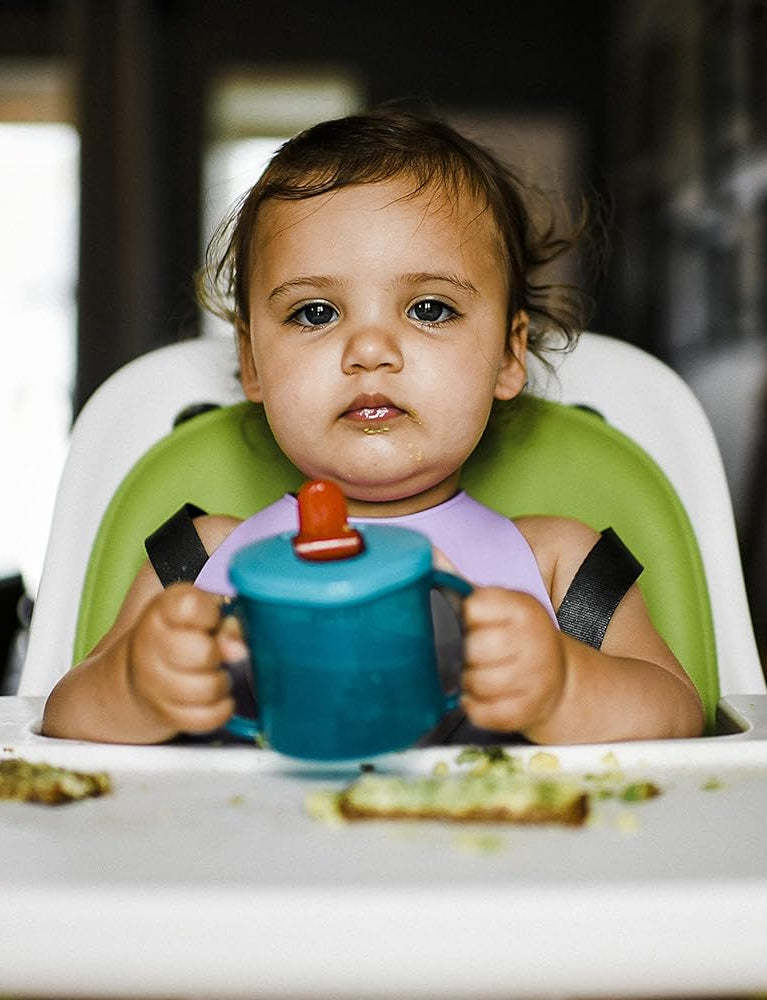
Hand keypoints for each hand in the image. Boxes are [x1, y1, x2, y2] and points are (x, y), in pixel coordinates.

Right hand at [127, 583, 242, 736]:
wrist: (143, 669)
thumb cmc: (184, 633)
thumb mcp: (205, 614)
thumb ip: (228, 622)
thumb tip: (238, 649)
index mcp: (162, 611)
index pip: (190, 606)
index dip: (210, 613)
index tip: (210, 619)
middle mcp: (151, 646)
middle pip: (203, 653)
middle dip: (219, 653)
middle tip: (214, 651)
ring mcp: (154, 683)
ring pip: (207, 689)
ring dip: (222, 682)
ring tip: (217, 673)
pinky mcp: (165, 713)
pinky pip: (205, 717)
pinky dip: (221, 709)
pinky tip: (219, 697)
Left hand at [460, 587, 566, 735]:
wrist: (557, 677)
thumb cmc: (515, 636)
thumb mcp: (496, 605)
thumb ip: (461, 584)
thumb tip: (428, 554)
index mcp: (522, 607)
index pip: (473, 607)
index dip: (460, 618)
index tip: (466, 623)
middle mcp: (533, 640)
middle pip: (472, 648)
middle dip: (462, 654)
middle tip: (467, 654)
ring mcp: (534, 677)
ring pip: (476, 683)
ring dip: (466, 682)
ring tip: (474, 673)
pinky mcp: (528, 709)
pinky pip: (483, 712)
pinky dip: (474, 707)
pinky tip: (481, 696)